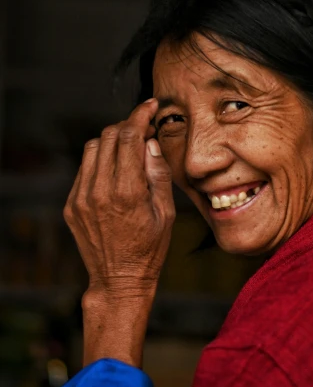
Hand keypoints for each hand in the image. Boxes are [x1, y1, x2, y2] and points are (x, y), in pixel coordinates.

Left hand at [64, 99, 175, 365]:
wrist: (118, 280)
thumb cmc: (150, 249)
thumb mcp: (166, 213)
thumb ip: (157, 173)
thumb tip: (150, 142)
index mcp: (127, 192)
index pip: (129, 137)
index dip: (140, 115)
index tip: (150, 106)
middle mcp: (99, 191)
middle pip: (109, 136)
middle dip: (128, 127)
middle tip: (144, 132)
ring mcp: (81, 198)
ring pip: (93, 148)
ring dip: (112, 142)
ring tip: (129, 151)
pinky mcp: (71, 205)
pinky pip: (84, 169)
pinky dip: (100, 162)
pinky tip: (115, 173)